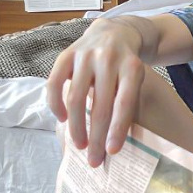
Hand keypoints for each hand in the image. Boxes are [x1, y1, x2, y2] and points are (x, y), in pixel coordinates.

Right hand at [47, 19, 145, 167]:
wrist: (116, 32)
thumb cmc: (127, 66)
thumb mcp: (137, 79)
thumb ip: (129, 102)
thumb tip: (116, 141)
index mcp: (132, 68)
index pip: (124, 104)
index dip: (118, 129)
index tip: (112, 151)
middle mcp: (109, 60)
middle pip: (101, 106)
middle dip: (97, 137)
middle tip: (95, 160)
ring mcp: (86, 56)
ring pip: (76, 98)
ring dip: (77, 126)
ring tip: (79, 145)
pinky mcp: (66, 54)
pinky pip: (55, 84)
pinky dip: (57, 104)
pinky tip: (63, 120)